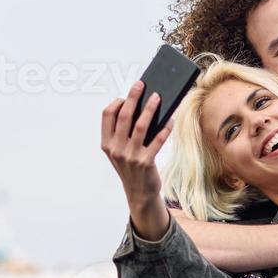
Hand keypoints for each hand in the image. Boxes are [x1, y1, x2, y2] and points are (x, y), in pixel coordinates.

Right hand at [101, 81, 174, 236]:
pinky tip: (170, 119)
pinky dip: (165, 128)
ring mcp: (130, 156)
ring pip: (141, 125)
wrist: (139, 193)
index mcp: (107, 143)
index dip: (117, 102)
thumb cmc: (132, 166)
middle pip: (124, 116)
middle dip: (133, 97)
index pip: (107, 115)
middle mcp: (116, 149)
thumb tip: (142, 106)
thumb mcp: (121, 150)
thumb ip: (125, 132)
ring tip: (158, 97)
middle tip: (141, 84)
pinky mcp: (146, 162)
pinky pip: (157, 140)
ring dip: (150, 108)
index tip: (126, 95)